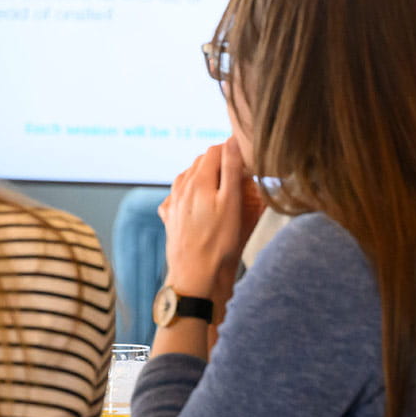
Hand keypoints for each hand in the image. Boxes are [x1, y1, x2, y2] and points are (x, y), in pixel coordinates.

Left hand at [158, 138, 260, 300]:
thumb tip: (231, 141)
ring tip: (221, 185)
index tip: (246, 157)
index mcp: (197, 181)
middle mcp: (180, 188)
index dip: (231, 149)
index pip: (214, 150)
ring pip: (187, 177)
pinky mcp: (169, 217)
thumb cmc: (218, 242)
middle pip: (200, 162)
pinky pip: (178, 196)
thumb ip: (231, 169)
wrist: (194, 275)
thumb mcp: (231, 203)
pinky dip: (190, 193)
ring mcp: (172, 203)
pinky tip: (199, 202)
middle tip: (238, 170)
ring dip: (204, 176)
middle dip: (219, 162)